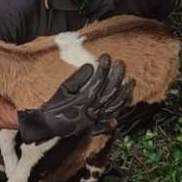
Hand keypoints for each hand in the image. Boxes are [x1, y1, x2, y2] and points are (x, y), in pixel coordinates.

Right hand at [18, 55, 132, 143]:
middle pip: (111, 91)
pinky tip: (128, 97)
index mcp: (83, 100)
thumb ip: (76, 78)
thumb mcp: (63, 89)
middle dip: (117, 75)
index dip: (104, 68)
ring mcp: (97, 118)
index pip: (99, 81)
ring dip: (125, 91)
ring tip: (131, 80)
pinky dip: (121, 106)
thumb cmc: (55, 106)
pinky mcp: (98, 123)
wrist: (50, 125)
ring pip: (116, 104)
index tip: (106, 56)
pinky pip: (114, 115)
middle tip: (120, 63)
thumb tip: (90, 66)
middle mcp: (92, 110)